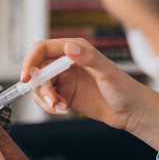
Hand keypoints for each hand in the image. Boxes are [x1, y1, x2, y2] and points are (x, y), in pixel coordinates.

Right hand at [21, 39, 158, 152]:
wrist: (132, 112)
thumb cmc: (124, 88)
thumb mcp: (107, 72)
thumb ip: (88, 58)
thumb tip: (68, 47)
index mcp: (74, 49)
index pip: (42, 49)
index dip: (30, 61)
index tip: (26, 78)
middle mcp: (65, 62)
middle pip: (37, 69)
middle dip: (39, 86)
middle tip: (52, 100)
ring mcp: (63, 79)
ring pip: (39, 86)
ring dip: (44, 98)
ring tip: (61, 108)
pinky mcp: (64, 95)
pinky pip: (45, 99)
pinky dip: (49, 106)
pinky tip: (64, 110)